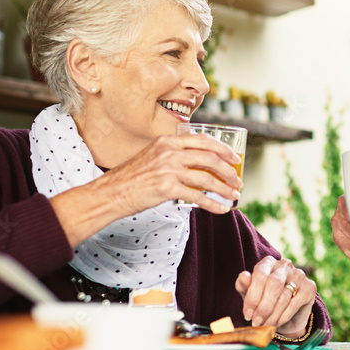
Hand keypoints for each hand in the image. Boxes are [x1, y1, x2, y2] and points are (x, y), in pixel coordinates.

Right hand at [98, 132, 241, 215]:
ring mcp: (168, 170)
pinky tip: (222, 209)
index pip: (203, 140)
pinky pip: (198, 197)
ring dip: (225, 188)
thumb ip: (173, 155)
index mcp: (167, 141)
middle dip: (229, 170)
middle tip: (238, 180)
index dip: (223, 149)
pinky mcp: (166, 189)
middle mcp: (169, 153)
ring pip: (207, 178)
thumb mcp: (153, 156)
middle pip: (209, 158)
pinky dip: (213, 204)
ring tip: (234, 195)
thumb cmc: (132, 177)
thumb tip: (200, 163)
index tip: (234, 158)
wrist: (112, 192)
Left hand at [235, 257, 314, 335]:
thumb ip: (244, 286)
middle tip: (256, 322)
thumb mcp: (251, 295)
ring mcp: (299, 274)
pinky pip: (295, 303)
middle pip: (274, 283)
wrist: (288, 315)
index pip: (260, 274)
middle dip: (263, 306)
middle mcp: (284, 265)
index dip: (253, 296)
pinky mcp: (310, 287)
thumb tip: (243, 276)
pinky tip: (277, 324)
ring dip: (272, 314)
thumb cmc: (265, 301)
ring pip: (284, 296)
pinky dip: (284, 316)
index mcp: (268, 262)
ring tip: (264, 325)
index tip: (247, 314)